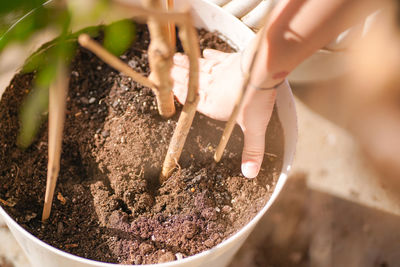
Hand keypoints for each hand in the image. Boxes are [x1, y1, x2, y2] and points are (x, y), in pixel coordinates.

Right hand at [171, 49, 280, 177]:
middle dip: (177, 77)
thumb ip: (251, 151)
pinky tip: (206, 52)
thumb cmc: (254, 99)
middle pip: (190, 83)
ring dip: (187, 65)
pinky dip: (210, 55)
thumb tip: (249, 174)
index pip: (191, 101)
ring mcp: (220, 71)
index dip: (179, 94)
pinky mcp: (231, 59)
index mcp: (212, 105)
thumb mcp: (254, 129)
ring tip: (175, 59)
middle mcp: (212, 87)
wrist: (263, 68)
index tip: (167, 88)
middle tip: (163, 69)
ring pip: (199, 69)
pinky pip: (217, 57)